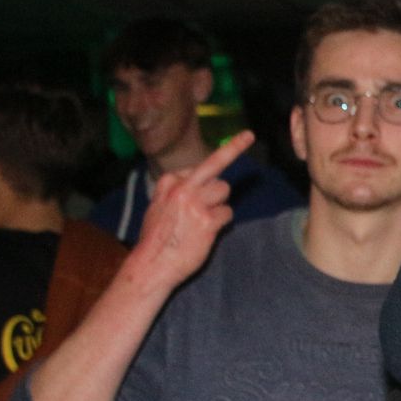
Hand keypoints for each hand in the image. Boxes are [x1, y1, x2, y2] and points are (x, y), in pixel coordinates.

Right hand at [125, 131, 254, 294]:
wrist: (152, 265)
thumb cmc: (155, 238)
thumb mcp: (157, 207)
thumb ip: (175, 191)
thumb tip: (194, 178)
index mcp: (168, 183)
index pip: (197, 167)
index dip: (204, 175)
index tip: (229, 145)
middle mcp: (183, 189)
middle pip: (215, 166)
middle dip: (233, 149)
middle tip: (249, 135)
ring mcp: (196, 204)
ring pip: (224, 191)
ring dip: (219, 204)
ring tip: (202, 221)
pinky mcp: (208, 221)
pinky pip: (227, 214)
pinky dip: (221, 223)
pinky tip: (206, 233)